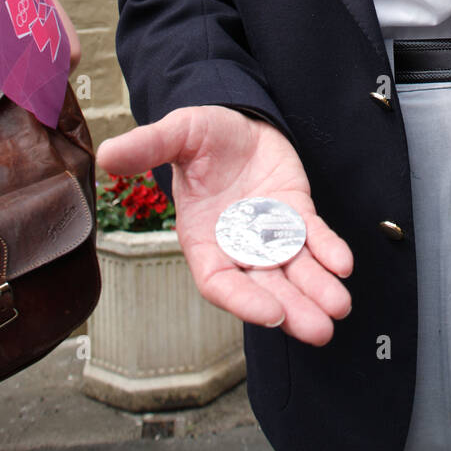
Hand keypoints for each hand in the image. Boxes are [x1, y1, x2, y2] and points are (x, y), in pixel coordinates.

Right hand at [97, 105, 353, 345]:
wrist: (237, 121)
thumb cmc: (202, 135)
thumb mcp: (176, 134)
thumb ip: (147, 146)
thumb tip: (107, 155)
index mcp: (203, 238)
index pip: (221, 282)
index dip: (244, 300)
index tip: (270, 314)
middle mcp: (238, 244)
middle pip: (265, 287)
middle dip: (292, 309)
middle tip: (320, 330)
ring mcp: (270, 232)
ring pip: (295, 271)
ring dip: (318, 290)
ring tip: (339, 309)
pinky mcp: (296, 214)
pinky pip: (315, 238)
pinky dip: (330, 252)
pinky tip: (343, 264)